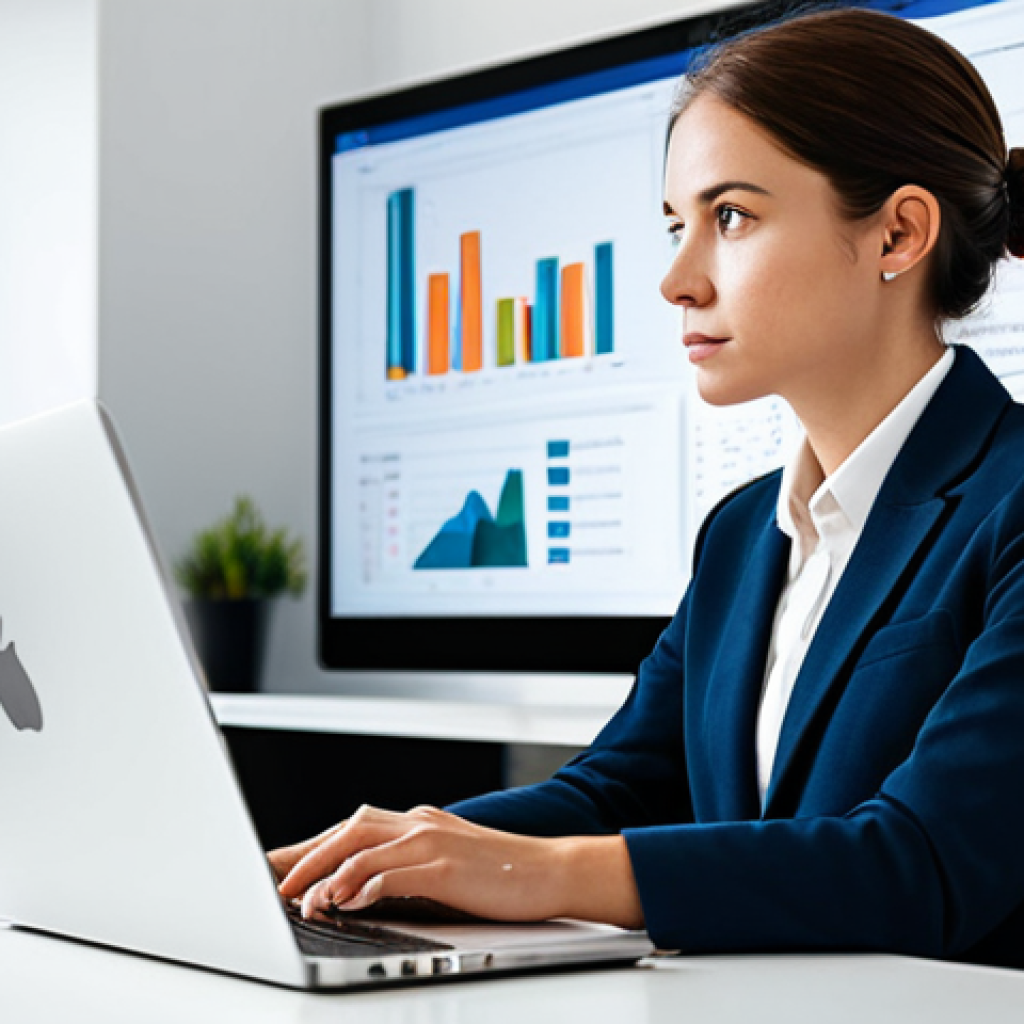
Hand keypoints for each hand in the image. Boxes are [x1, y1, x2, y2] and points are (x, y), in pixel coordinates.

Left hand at [270, 804, 643, 929]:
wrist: (551, 870)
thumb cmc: (500, 874)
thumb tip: (359, 890)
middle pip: (349, 829)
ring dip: (327, 875)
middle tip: (276, 885)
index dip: (311, 846)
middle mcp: (420, 823)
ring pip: (363, 847)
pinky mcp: (446, 866)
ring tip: (302, 901)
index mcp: (419, 822)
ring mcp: (433, 841)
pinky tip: (344, 901)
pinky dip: (362, 885)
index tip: (276, 866)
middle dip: (307, 856)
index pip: (353, 828)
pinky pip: (393, 872)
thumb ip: (406, 869)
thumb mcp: (445, 865)